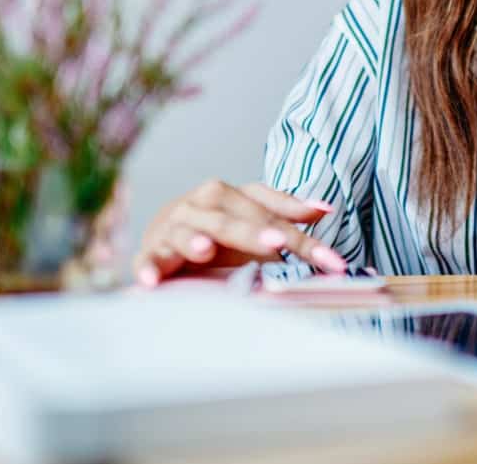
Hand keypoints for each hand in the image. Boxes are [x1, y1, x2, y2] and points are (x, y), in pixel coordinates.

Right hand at [132, 180, 345, 285]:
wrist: (162, 230)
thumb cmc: (216, 226)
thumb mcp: (250, 215)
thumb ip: (285, 212)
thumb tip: (324, 208)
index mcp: (226, 194)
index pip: (268, 213)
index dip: (299, 236)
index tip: (329, 260)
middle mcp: (199, 206)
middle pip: (229, 219)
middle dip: (253, 232)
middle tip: (276, 244)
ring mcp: (173, 230)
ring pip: (185, 233)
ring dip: (194, 241)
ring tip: (206, 250)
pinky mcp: (150, 254)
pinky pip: (148, 262)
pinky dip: (148, 270)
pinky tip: (151, 283)